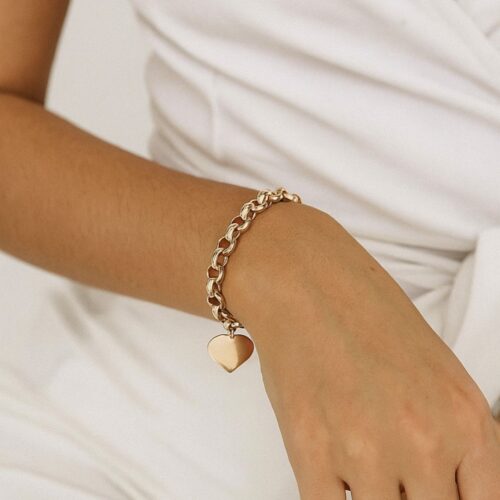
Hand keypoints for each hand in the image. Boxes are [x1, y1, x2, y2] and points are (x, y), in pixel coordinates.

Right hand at [226, 202, 499, 498]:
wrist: (306, 283)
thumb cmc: (366, 314)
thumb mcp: (438, 372)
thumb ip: (453, 436)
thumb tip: (442, 480)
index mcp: (466, 418)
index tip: (426, 491)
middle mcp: (425, 440)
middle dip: (407, 496)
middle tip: (390, 476)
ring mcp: (366, 450)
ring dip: (369, 495)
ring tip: (356, 466)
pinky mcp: (311, 451)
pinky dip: (329, 498)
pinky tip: (328, 475)